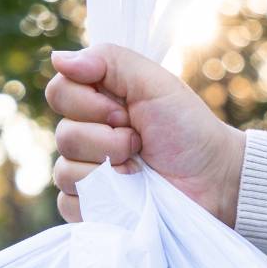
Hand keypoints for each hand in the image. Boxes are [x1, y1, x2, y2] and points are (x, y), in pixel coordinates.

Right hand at [45, 44, 245, 226]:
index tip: (126, 112)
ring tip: (138, 170)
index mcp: (96, 102)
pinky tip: (127, 195)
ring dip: (108, 171)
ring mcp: (85, 176)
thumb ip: (107, 61)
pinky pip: (69, 204)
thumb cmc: (187, 129)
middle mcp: (86, 137)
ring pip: (64, 173)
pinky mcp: (90, 209)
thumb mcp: (153, 83)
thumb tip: (55, 58)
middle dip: (107, 140)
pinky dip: (100, 200)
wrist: (211, 180)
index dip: (88, 104)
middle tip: (139, 142)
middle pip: (63, 136)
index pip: (59, 93)